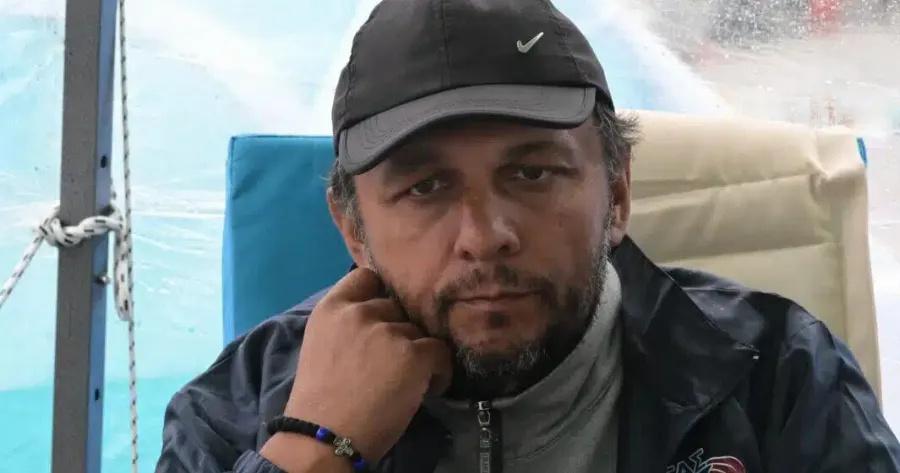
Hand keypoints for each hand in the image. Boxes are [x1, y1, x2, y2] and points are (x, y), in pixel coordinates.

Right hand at [280, 268, 452, 461]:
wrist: (323, 437)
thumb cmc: (321, 402)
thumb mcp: (323, 346)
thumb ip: (348, 326)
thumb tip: (383, 321)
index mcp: (331, 308)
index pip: (366, 277)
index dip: (380, 296)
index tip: (384, 318)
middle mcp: (359, 312)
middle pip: (396, 307)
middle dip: (398, 331)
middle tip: (394, 362)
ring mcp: (387, 331)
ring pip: (418, 331)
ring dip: (418, 352)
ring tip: (408, 380)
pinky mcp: (413, 354)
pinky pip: (440, 352)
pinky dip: (439, 372)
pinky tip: (428, 389)